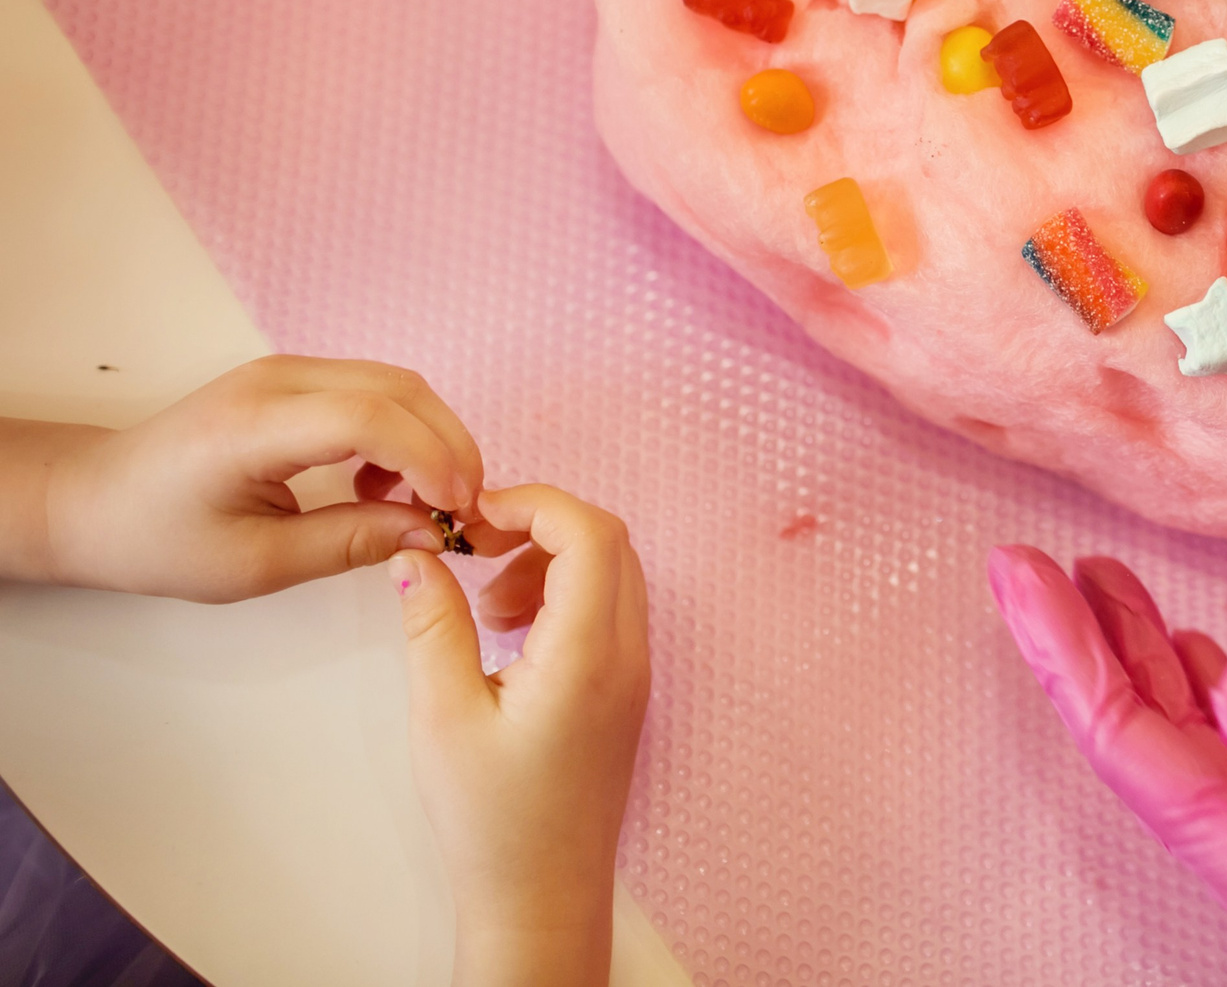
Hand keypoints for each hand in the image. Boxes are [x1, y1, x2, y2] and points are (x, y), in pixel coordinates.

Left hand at [32, 356, 482, 602]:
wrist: (94, 501)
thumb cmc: (158, 538)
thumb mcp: (254, 563)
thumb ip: (347, 543)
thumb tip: (428, 533)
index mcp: (255, 425)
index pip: (370, 418)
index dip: (429, 459)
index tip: (456, 511)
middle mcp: (277, 379)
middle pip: (398, 388)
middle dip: (448, 445)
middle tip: (465, 508)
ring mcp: (286, 370)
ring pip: (395, 384)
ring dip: (431, 437)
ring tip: (430, 501)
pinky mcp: (293, 379)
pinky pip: (372, 390)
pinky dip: (402, 431)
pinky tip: (384, 483)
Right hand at [397, 485, 650, 986]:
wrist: (541, 896)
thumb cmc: (492, 821)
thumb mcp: (442, 717)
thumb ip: (434, 625)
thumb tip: (417, 556)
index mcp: (589, 654)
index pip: (591, 533)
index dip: (534, 504)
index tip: (472, 515)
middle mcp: (628, 654)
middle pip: (609, 542)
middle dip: (540, 524)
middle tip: (474, 544)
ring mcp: (634, 672)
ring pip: (612, 573)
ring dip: (550, 560)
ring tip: (486, 603)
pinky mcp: (624, 690)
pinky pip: (609, 609)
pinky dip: (563, 594)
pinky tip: (507, 630)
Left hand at [988, 547, 1226, 986]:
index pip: (1129, 741)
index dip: (1069, 656)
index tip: (1021, 579)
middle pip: (1137, 734)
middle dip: (1081, 646)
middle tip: (1029, 565)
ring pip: (1185, 739)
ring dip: (1138, 661)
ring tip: (1105, 589)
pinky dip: (1216, 697)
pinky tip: (1217, 669)